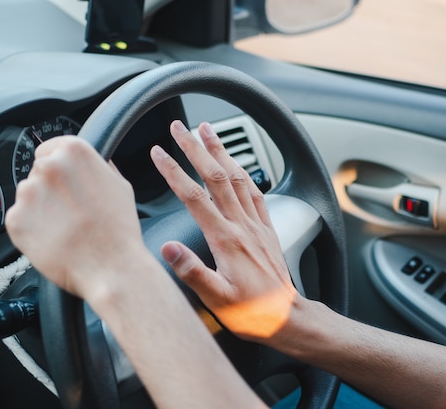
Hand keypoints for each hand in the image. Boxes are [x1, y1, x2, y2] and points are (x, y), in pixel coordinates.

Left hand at [5, 136, 145, 297]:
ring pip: (29, 195)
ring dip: (42, 207)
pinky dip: (33, 228)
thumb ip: (100, 168)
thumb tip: (94, 163)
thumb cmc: (119, 229)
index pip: (51, 148)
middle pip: (39, 172)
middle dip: (52, 188)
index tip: (66, 180)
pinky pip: (21, 219)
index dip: (60, 166)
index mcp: (75, 152)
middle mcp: (49, 167)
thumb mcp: (120, 186)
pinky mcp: (16, 219)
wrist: (112, 266)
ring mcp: (29, 193)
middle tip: (72, 209)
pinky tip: (55, 237)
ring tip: (66, 226)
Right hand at [150, 120, 298, 341]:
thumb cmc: (251, 312)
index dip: (174, 172)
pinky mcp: (266, 228)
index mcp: (225, 240)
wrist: (286, 316)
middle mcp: (242, 225)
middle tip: (180, 128)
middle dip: (196, 148)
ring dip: (221, 151)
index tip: (159, 153)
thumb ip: (192, 272)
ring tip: (208, 131)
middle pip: (216, 177)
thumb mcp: (216, 299)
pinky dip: (244, 171)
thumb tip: (168, 249)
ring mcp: (256, 224)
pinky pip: (255, 191)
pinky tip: (238, 164)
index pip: (194, 197)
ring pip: (237, 177)